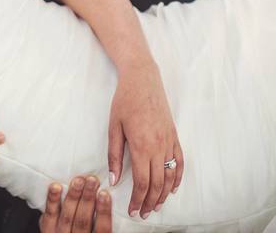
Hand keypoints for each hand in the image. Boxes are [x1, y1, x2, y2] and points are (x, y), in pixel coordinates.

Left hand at [40, 176, 111, 232]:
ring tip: (78, 181)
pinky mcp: (48, 230)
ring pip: (67, 216)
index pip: (103, 229)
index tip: (105, 194)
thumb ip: (100, 222)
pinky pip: (49, 215)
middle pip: (83, 220)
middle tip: (92, 180)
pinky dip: (52, 200)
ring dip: (73, 196)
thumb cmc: (85, 230)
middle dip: (87, 198)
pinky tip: (55, 186)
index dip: (104, 211)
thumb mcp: (95, 230)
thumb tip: (107, 199)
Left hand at [108, 63, 182, 218]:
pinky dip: (178, 178)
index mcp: (142, 146)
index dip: (138, 199)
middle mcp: (159, 147)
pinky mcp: (175, 137)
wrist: (143, 80)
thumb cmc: (124, 101)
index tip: (133, 211)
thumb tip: (113, 179)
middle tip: (144, 214)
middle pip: (157, 183)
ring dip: (164, 194)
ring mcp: (169, 142)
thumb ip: (114, 155)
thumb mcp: (113, 127)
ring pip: (170, 176)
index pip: (142, 182)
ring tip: (156, 206)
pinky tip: (173, 188)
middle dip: (150, 201)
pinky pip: (180, 162)